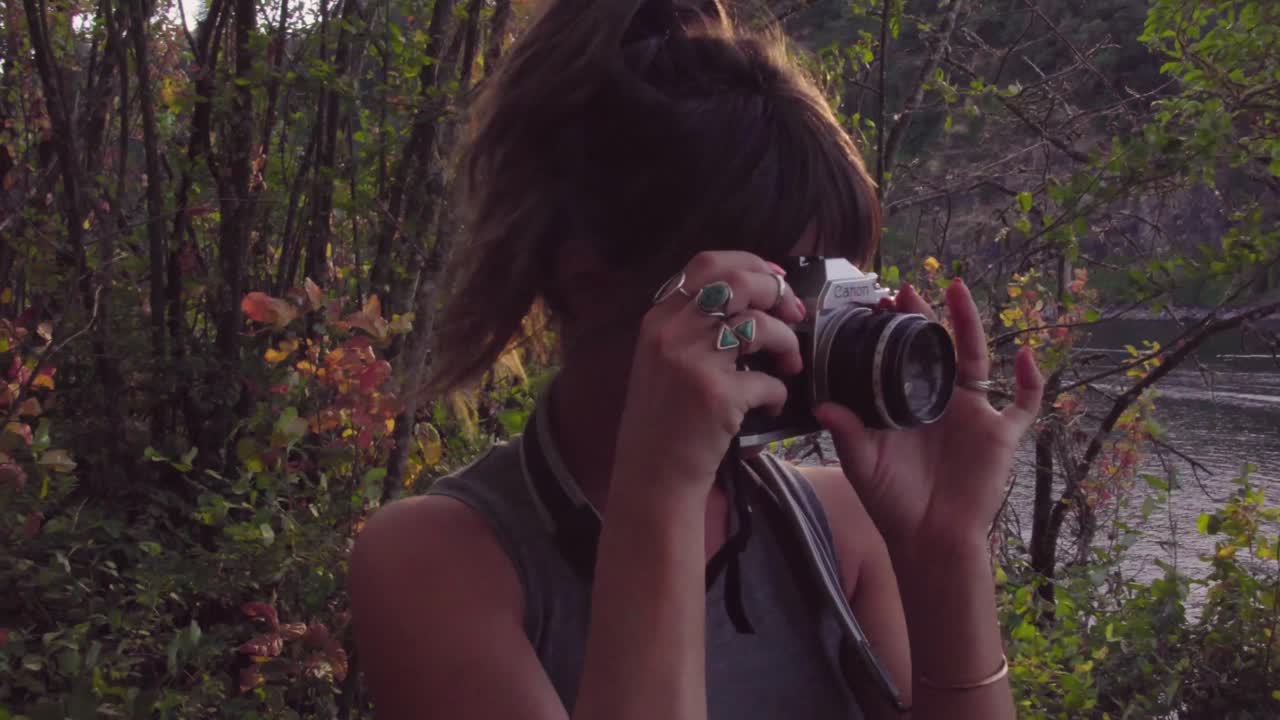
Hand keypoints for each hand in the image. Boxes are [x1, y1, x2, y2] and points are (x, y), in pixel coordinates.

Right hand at [612, 251, 805, 500]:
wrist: (652, 475)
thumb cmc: (664, 420)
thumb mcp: (661, 360)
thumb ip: (691, 326)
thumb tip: (749, 295)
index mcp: (658, 319)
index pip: (707, 265)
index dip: (749, 263)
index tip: (775, 277)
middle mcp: (671, 333)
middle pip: (738, 284)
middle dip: (777, 292)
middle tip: (793, 313)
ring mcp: (692, 363)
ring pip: (760, 327)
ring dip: (787, 343)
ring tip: (791, 364)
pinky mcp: (717, 396)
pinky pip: (768, 380)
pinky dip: (778, 393)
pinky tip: (770, 407)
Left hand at [813, 279, 1043, 554]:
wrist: (931, 540)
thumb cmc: (894, 504)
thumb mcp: (863, 464)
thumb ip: (846, 433)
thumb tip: (821, 405)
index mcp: (908, 405)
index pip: (901, 357)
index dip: (893, 331)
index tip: (878, 304)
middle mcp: (941, 403)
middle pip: (937, 347)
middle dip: (925, 316)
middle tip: (907, 288)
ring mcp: (973, 415)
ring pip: (978, 358)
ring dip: (970, 323)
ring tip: (957, 289)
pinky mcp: (1001, 435)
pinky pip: (1024, 403)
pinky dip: (1031, 380)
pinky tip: (1027, 356)